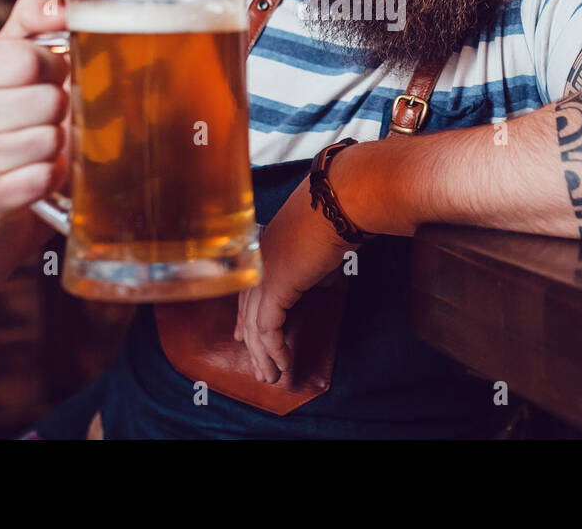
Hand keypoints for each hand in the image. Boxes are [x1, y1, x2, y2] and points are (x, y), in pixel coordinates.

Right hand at [0, 0, 71, 223]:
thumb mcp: (8, 55)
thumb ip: (35, 18)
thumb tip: (56, 1)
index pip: (33, 59)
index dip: (54, 66)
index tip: (44, 75)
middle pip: (50, 101)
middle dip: (56, 106)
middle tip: (38, 113)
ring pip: (51, 139)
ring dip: (55, 141)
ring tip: (33, 139)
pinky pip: (46, 177)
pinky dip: (51, 173)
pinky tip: (31, 168)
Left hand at [233, 175, 355, 383]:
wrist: (340, 202)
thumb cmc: (338, 215)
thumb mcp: (322, 246)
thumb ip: (317, 267)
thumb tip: (322, 281)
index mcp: (263, 248)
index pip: (247, 291)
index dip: (244, 318)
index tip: (242, 338)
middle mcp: (256, 261)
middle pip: (247, 312)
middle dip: (252, 345)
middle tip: (259, 370)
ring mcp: (262, 273)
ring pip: (255, 326)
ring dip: (263, 356)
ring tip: (271, 378)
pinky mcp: (274, 287)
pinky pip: (268, 329)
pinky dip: (274, 350)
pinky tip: (281, 364)